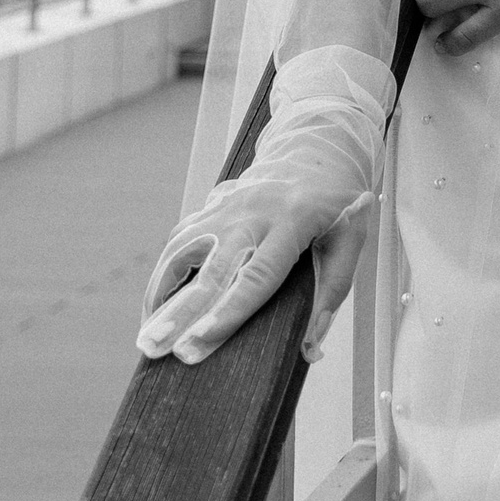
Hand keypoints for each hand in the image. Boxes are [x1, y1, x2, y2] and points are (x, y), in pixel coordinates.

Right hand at [136, 182, 374, 367]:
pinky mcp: (211, 206)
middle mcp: (253, 214)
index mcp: (292, 223)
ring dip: (160, 292)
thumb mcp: (352, 241)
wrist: (317, 151)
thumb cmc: (336, 205)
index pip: (257, 276)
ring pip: (183, 249)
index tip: (198, 343)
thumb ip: (333, 292)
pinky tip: (157, 305)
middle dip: (180, 311)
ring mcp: (227, 207)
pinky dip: (164, 273)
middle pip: (212, 268)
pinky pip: (180, 239)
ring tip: (147, 337)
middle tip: (155, 346)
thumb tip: (310, 350)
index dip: (227, 312)